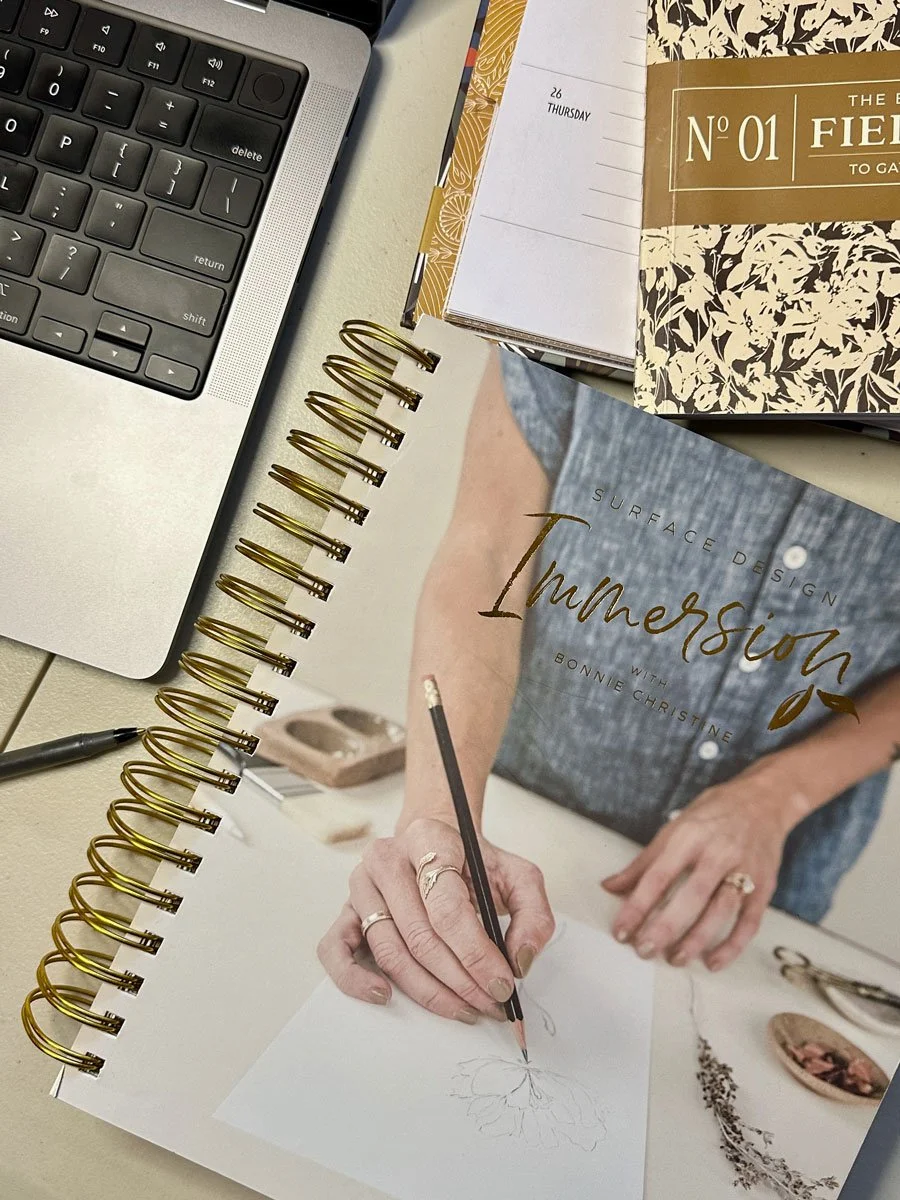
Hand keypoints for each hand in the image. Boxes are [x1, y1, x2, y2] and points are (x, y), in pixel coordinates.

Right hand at [317, 816, 555, 1022]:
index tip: (502, 982)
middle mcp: (386, 859)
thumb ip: (533, 913)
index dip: (475, 952)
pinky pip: (335, 950)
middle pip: (420, 935)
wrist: (435, 842)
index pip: (447, 906)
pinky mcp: (345, 910)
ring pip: (390, 951)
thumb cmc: (472, 863)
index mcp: (428, 839)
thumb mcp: (517, 875)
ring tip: (464, 1008)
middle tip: (491, 1003)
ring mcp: (360, 885)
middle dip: (460, 980)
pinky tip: (385, 996)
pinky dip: (354, 979)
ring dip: (429, 990)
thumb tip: (519, 960)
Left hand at [601, 760, 807, 970]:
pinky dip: (733, 945)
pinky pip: (750, 921)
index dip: (637, 906)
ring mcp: (745, 869)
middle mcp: (718, 853)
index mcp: (689, 836)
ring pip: (721, 911)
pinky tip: (713, 962)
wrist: (764, 800)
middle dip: (665, 927)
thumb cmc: (712, 814)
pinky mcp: (765, 885)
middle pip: (691, 896)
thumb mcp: (674, 829)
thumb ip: (644, 862)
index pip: (658, 876)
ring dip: (697, 940)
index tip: (621, 931)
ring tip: (675, 959)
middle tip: (644, 950)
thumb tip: (610, 887)